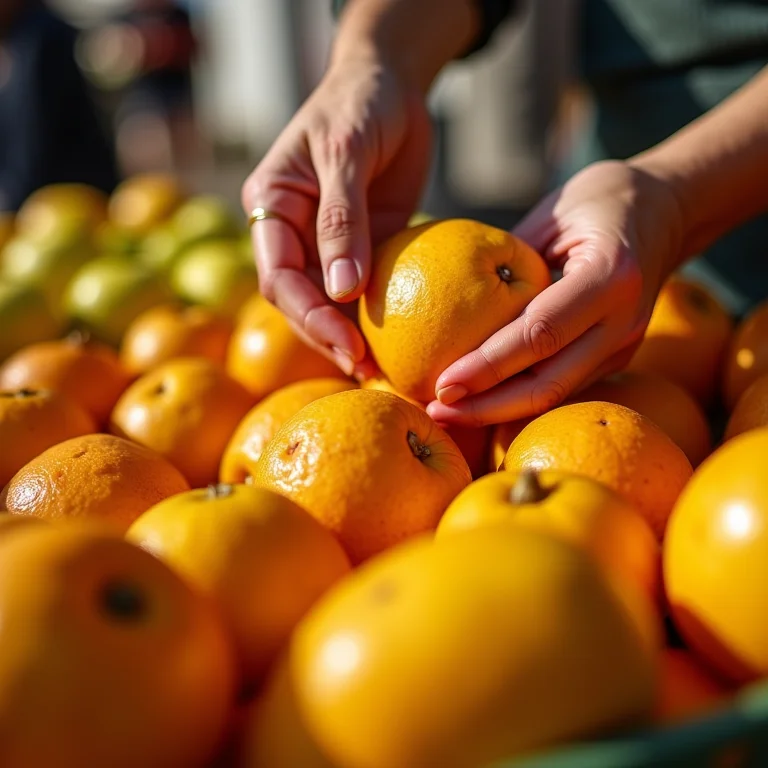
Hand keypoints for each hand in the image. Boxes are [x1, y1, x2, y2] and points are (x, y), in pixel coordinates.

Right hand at [241, 60, 431, 377]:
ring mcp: (324, 243)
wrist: (390, 83)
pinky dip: (373, 317)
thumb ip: (342, 219)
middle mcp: (291, 232)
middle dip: (327, 336)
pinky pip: (362, 289)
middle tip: (367, 369)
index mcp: (271, 206)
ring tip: (380, 371)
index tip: (347, 345)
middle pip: (298, 300)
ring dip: (349, 336)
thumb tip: (342, 292)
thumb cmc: (359, 103)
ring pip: (327, 302)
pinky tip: (394, 343)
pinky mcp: (360, 247)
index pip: (278, 275)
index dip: (308, 315)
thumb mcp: (346, 151)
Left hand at [426, 160, 684, 425]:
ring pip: (556, 395)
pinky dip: (518, 399)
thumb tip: (449, 306)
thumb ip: (508, 261)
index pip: (540, 333)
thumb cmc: (602, 199)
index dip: (488, 365)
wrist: (670, 212)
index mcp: (611, 275)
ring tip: (447, 414)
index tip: (441, 383)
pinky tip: (479, 402)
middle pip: (549, 383)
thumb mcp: (551, 213)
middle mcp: (624, 320)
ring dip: (499, 411)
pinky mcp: (617, 357)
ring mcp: (625, 345)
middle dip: (487, 406)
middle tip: (435, 411)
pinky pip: (563, 386)